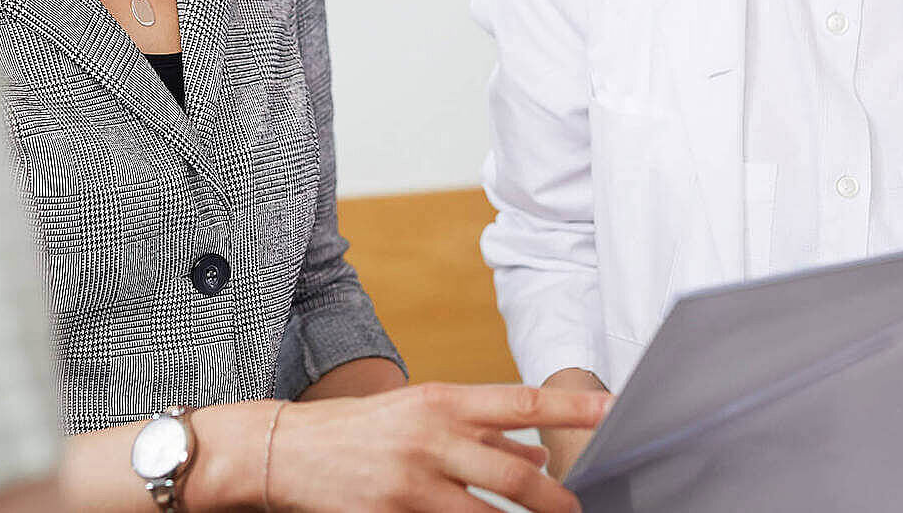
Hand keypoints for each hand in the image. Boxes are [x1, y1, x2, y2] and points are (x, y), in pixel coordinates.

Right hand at [267, 381, 611, 512]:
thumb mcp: (421, 414)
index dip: (570, 410)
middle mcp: (431, 437)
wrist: (290, 451)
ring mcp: (412, 483)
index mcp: (442, 400)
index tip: (612, 411)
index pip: (520, 403)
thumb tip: (535, 451)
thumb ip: (481, 433)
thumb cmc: (363, 429)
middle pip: (514, 479)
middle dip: (557, 503)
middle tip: (580, 512)